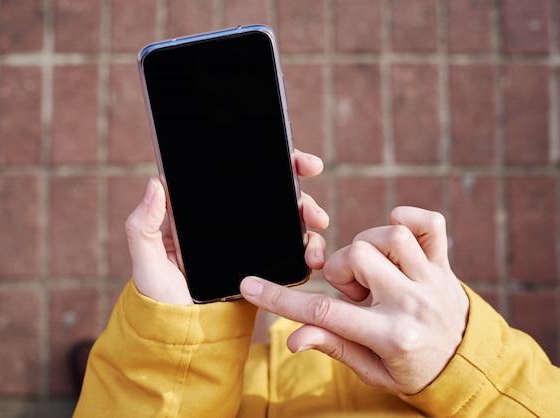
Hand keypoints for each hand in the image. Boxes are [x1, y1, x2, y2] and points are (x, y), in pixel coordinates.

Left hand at [125, 149, 329, 304]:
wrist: (182, 332)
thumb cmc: (159, 295)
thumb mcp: (147, 260)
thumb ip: (143, 226)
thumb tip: (155, 184)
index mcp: (204, 209)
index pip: (237, 174)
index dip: (269, 161)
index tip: (293, 159)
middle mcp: (230, 219)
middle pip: (271, 191)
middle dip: (298, 187)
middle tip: (309, 199)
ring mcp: (250, 241)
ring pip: (287, 217)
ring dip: (308, 215)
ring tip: (317, 225)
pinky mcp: (263, 262)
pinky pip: (290, 248)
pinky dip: (307, 246)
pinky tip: (313, 253)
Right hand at [240, 207, 469, 393]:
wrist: (467, 365)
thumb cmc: (413, 369)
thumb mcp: (372, 370)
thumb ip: (334, 346)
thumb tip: (293, 339)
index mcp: (391, 335)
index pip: (325, 313)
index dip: (280, 299)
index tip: (250, 286)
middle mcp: (413, 302)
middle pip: (358, 256)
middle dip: (341, 269)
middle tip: (353, 292)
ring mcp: (431, 279)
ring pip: (389, 235)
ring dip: (368, 247)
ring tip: (374, 273)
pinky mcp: (443, 263)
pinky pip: (428, 224)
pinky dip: (407, 221)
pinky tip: (395, 242)